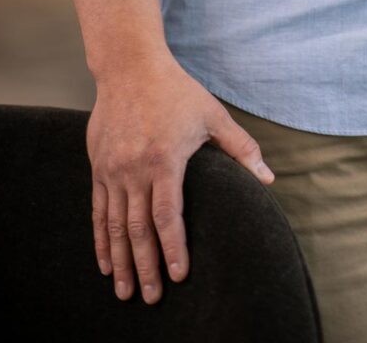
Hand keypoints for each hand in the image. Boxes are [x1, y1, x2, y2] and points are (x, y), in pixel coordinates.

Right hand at [87, 53, 274, 304]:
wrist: (129, 67)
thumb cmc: (176, 91)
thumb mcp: (213, 115)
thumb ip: (240, 148)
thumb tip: (268, 178)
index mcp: (165, 159)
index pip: (167, 214)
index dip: (173, 247)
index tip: (178, 275)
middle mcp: (134, 169)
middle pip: (138, 229)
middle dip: (146, 266)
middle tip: (151, 298)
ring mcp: (113, 170)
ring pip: (114, 226)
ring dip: (121, 261)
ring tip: (125, 292)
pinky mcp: (98, 167)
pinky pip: (98, 210)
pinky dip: (101, 239)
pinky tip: (105, 262)